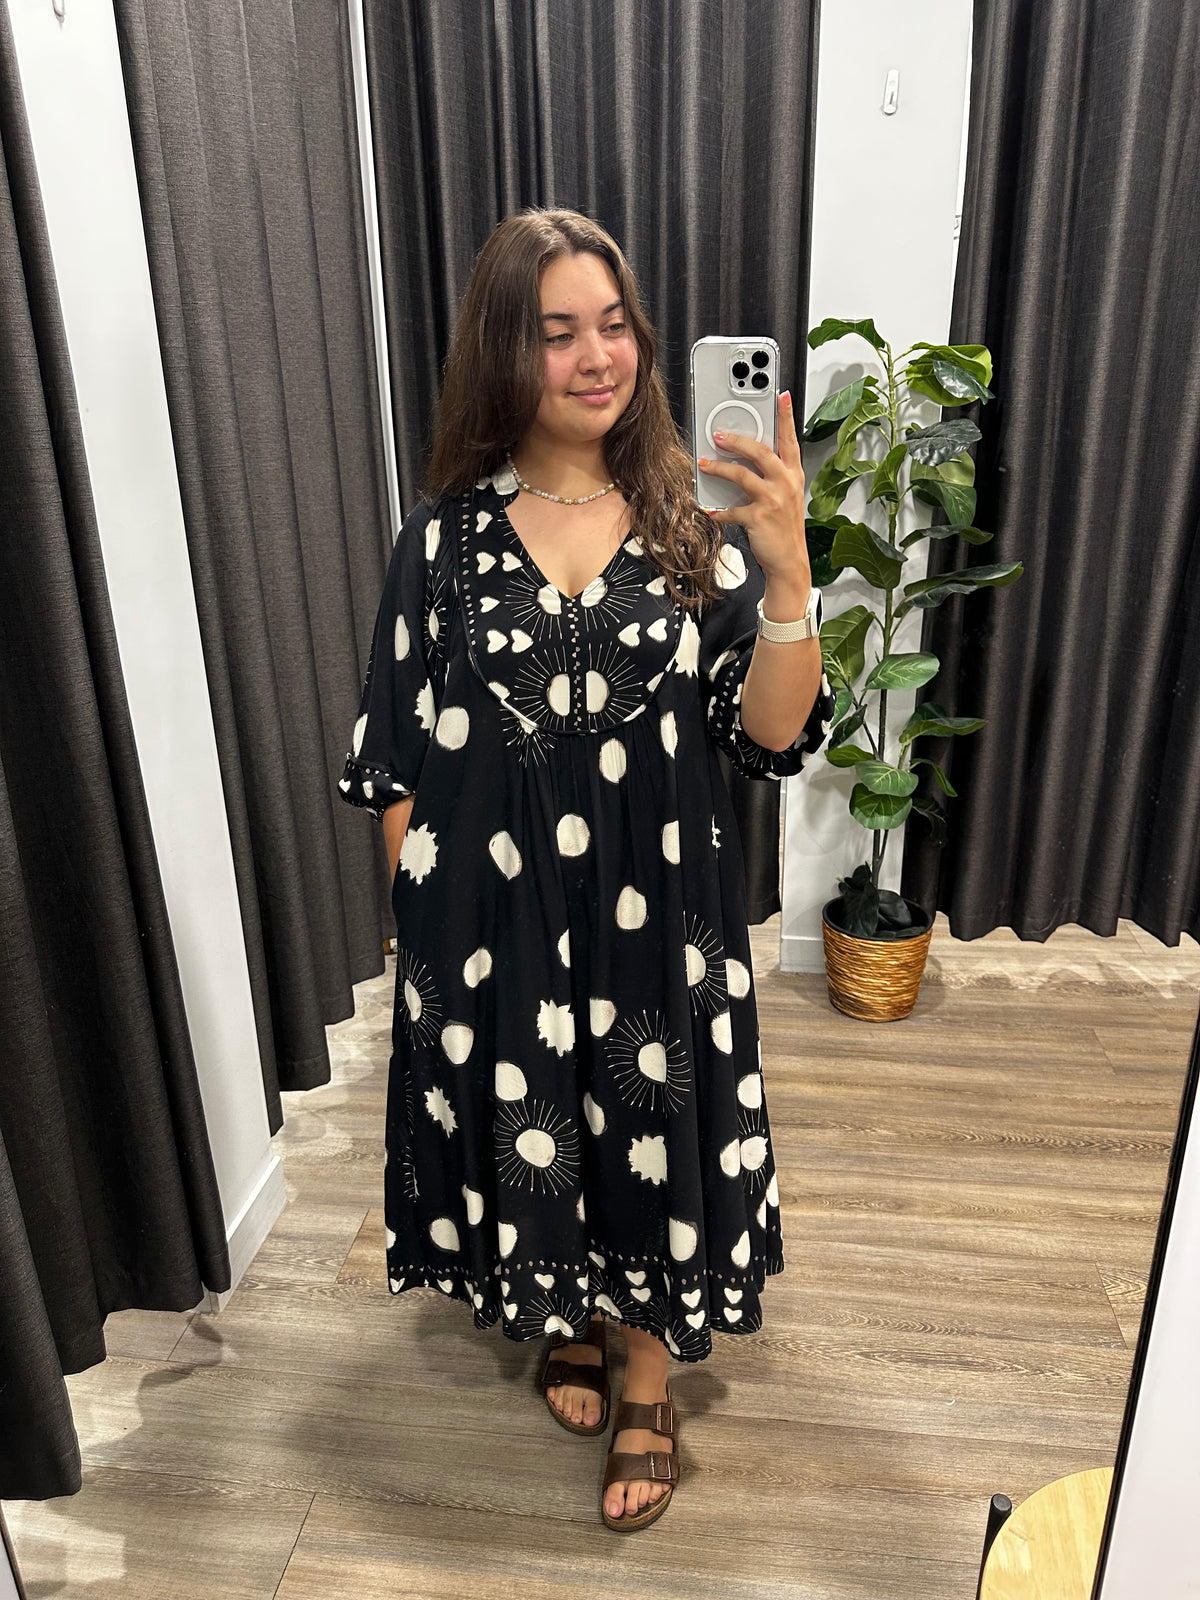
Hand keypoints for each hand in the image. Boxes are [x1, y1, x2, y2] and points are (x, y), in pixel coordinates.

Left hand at [698, 392, 810, 586]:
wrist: (790, 561)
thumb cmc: (784, 529)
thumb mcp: (785, 498)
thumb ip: (771, 478)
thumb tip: (743, 462)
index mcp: (793, 475)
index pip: (790, 440)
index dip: (785, 416)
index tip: (781, 395)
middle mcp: (786, 483)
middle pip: (760, 451)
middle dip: (737, 440)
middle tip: (719, 435)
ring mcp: (773, 500)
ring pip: (741, 475)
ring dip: (719, 468)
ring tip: (704, 464)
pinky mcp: (758, 517)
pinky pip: (732, 508)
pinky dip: (719, 510)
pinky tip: (711, 510)